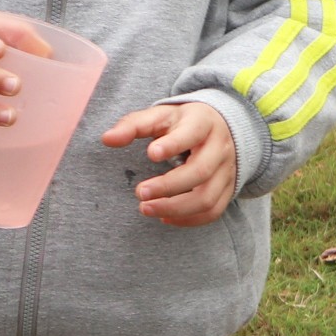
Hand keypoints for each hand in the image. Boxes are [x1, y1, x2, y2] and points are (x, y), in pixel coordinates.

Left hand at [99, 101, 237, 226]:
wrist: (221, 127)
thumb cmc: (183, 123)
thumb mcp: (160, 115)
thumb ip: (133, 125)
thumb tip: (107, 139)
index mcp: (203, 123)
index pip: (192, 133)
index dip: (173, 145)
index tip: (151, 154)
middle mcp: (220, 148)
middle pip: (200, 171)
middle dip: (168, 186)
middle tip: (140, 193)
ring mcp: (227, 171)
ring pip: (207, 198)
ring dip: (176, 208)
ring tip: (146, 208)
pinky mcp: (228, 189)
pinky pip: (213, 211)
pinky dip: (188, 219)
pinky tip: (165, 217)